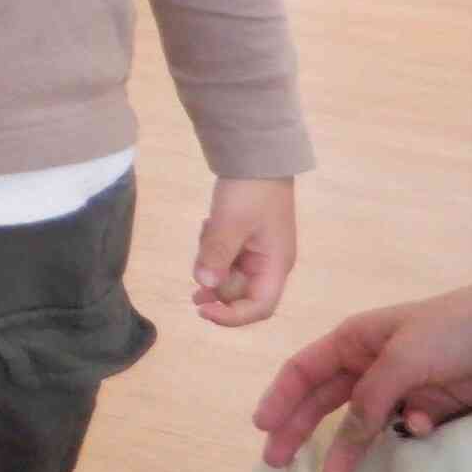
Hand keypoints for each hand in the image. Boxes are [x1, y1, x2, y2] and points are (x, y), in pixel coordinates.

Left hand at [191, 177, 296, 326]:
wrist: (256, 155)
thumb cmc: (250, 190)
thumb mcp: (230, 222)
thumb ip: (217, 255)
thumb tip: (205, 286)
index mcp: (275, 265)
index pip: (259, 307)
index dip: (232, 317)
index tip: (202, 311)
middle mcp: (269, 263)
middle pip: (240, 292)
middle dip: (215, 284)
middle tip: (196, 270)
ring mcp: (257, 251)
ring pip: (228, 273)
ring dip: (211, 260)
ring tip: (207, 229)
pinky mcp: (245, 238)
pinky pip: (225, 254)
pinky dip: (212, 246)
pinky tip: (209, 224)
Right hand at [255, 285, 471, 471]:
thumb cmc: (447, 330)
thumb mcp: (402, 357)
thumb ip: (370, 396)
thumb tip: (344, 435)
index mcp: (352, 341)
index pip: (304, 370)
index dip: (280, 397)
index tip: (263, 427)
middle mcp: (368, 364)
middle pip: (325, 400)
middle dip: (300, 428)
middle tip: (278, 461)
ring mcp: (399, 385)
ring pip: (364, 421)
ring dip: (350, 447)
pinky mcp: (429, 403)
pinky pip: (407, 424)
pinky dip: (410, 429)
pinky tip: (420, 425)